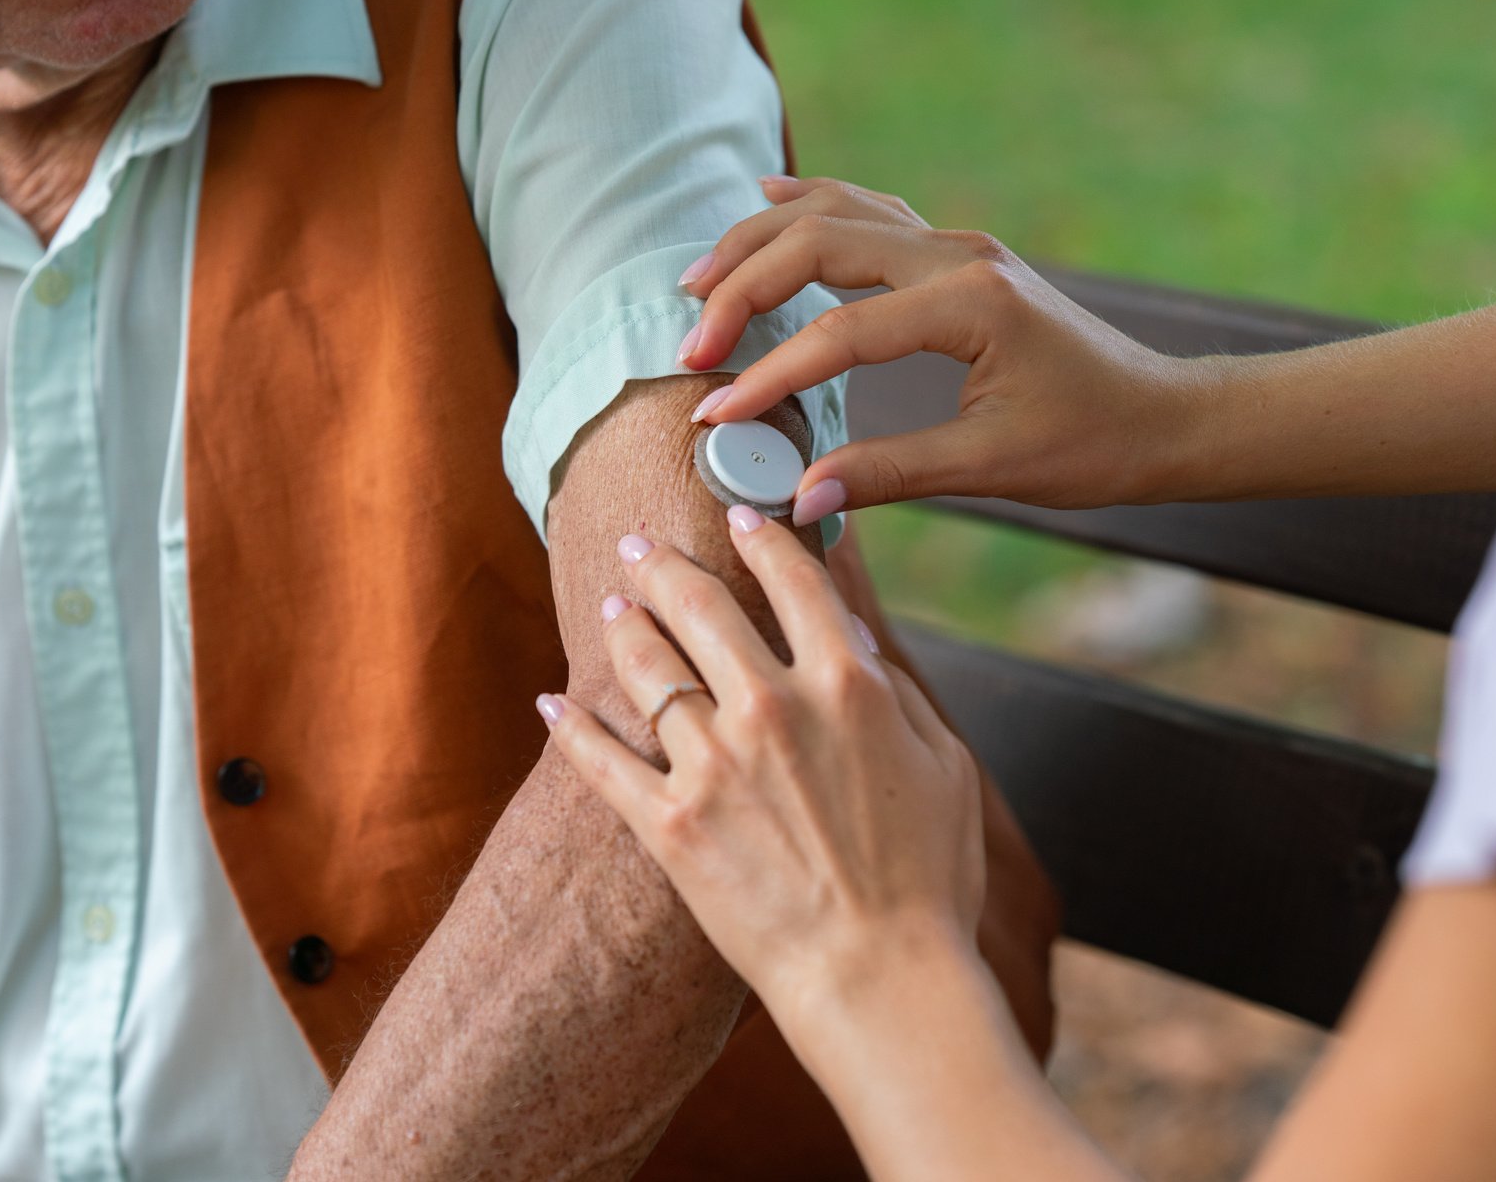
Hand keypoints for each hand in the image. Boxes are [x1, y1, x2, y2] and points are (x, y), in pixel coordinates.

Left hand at [539, 506, 985, 1031]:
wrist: (880, 978)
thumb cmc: (931, 881)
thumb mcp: (943, 764)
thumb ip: (894, 691)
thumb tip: (856, 638)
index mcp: (846, 684)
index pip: (791, 580)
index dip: (759, 538)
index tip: (736, 516)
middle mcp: (771, 706)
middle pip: (699, 605)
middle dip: (663, 564)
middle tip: (640, 544)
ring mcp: (712, 762)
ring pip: (648, 668)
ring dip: (625, 629)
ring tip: (612, 609)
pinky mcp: (669, 823)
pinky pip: (602, 763)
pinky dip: (571, 729)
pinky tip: (552, 704)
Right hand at [675, 176, 1202, 520]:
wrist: (1166, 415)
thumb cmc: (1096, 443)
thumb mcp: (994, 468)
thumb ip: (891, 474)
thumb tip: (800, 497)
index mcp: (969, 304)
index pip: (839, 332)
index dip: (769, 374)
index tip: (715, 413)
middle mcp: (957, 256)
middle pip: (818, 242)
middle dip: (743, 289)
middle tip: (691, 345)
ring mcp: (957, 245)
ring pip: (835, 212)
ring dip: (762, 240)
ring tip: (699, 279)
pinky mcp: (956, 255)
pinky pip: (867, 211)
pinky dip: (809, 207)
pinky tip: (766, 201)